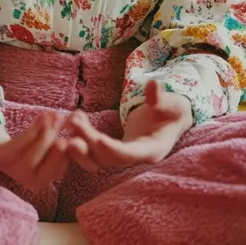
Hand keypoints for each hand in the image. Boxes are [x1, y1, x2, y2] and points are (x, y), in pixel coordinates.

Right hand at [0, 88, 71, 190]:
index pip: (10, 153)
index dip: (29, 137)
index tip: (45, 116)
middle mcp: (3, 170)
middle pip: (29, 170)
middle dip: (46, 144)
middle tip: (58, 118)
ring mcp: (19, 173)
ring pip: (44, 177)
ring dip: (59, 155)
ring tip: (67, 126)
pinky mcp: (33, 170)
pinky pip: (52, 172)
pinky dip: (65, 157)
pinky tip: (70, 132)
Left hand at [64, 80, 192, 171]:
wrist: (170, 118)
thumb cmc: (173, 110)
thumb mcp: (172, 103)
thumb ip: (161, 97)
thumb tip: (153, 85)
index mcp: (151, 151)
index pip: (128, 155)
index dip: (112, 149)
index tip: (96, 138)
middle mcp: (134, 158)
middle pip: (106, 158)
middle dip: (88, 141)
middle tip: (74, 122)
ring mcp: (121, 156)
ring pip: (94, 159)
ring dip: (79, 142)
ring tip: (72, 118)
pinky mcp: (112, 150)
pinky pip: (92, 150)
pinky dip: (80, 138)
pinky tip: (75, 118)